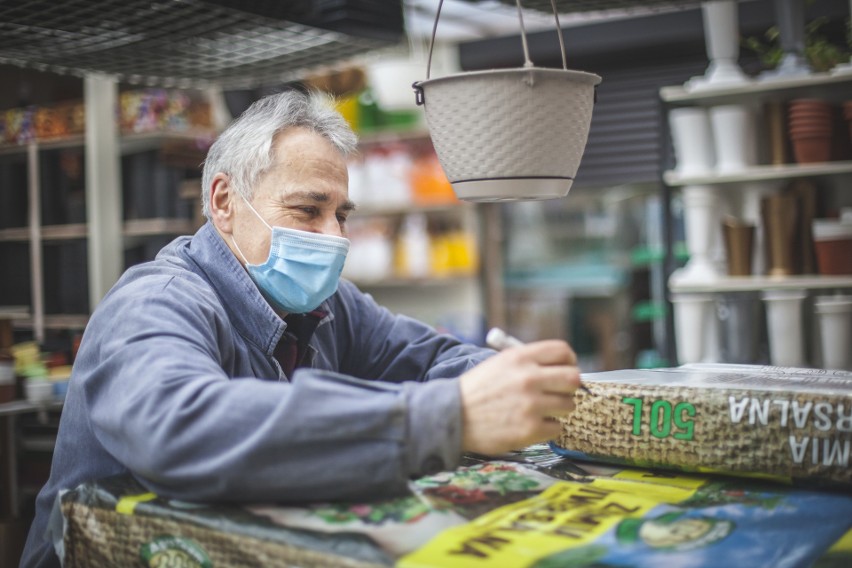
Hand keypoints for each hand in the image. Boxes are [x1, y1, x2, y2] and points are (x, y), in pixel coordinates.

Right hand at [458, 340, 580, 455]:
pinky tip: (531, 424)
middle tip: (558, 393)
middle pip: (573, 378)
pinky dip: (547, 428)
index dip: (568, 361)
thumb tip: (561, 367)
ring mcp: (531, 405)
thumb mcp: (500, 363)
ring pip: (568, 405)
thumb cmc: (478, 390)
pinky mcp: (530, 430)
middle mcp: (528, 378)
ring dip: (557, 409)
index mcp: (520, 358)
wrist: (453, 416)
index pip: (563, 351)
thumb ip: (529, 361)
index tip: (564, 370)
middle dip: (568, 387)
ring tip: (540, 411)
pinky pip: (557, 428)